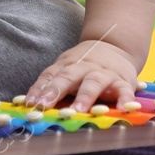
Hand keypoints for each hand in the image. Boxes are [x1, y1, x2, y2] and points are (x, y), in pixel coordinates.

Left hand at [24, 39, 138, 111]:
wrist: (115, 44)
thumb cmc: (84, 65)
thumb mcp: (66, 69)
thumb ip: (52, 85)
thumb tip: (30, 105)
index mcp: (66, 65)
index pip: (50, 75)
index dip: (39, 89)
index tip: (30, 102)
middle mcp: (83, 67)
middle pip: (68, 77)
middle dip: (56, 90)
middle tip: (45, 106)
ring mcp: (103, 73)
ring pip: (93, 82)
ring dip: (85, 96)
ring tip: (79, 109)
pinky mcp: (123, 81)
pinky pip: (124, 90)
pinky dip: (124, 99)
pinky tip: (123, 109)